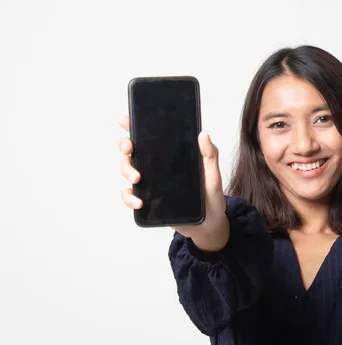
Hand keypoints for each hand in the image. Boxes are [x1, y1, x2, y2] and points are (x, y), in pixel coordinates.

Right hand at [118, 115, 228, 247]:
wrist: (208, 225)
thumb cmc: (210, 197)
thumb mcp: (213, 175)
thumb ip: (210, 155)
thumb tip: (204, 134)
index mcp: (171, 156)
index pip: (150, 138)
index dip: (134, 126)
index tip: (125, 120)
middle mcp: (157, 167)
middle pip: (132, 152)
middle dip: (124, 146)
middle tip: (129, 148)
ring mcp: (150, 184)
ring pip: (127, 171)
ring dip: (126, 171)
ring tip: (137, 178)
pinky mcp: (148, 201)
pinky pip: (129, 196)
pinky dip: (128, 197)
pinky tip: (139, 202)